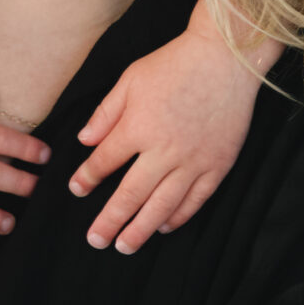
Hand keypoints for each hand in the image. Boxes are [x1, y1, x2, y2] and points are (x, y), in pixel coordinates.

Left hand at [70, 25, 272, 253]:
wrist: (226, 58)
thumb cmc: (174, 65)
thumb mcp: (130, 80)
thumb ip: (106, 114)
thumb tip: (84, 142)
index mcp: (138, 127)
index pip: (105, 162)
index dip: (88, 178)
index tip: (77, 190)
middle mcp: (164, 150)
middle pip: (130, 194)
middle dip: (110, 220)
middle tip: (95, 240)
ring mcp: (194, 161)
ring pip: (162, 205)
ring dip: (141, 229)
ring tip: (125, 246)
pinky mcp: (219, 165)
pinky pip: (196, 199)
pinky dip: (179, 217)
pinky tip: (163, 227)